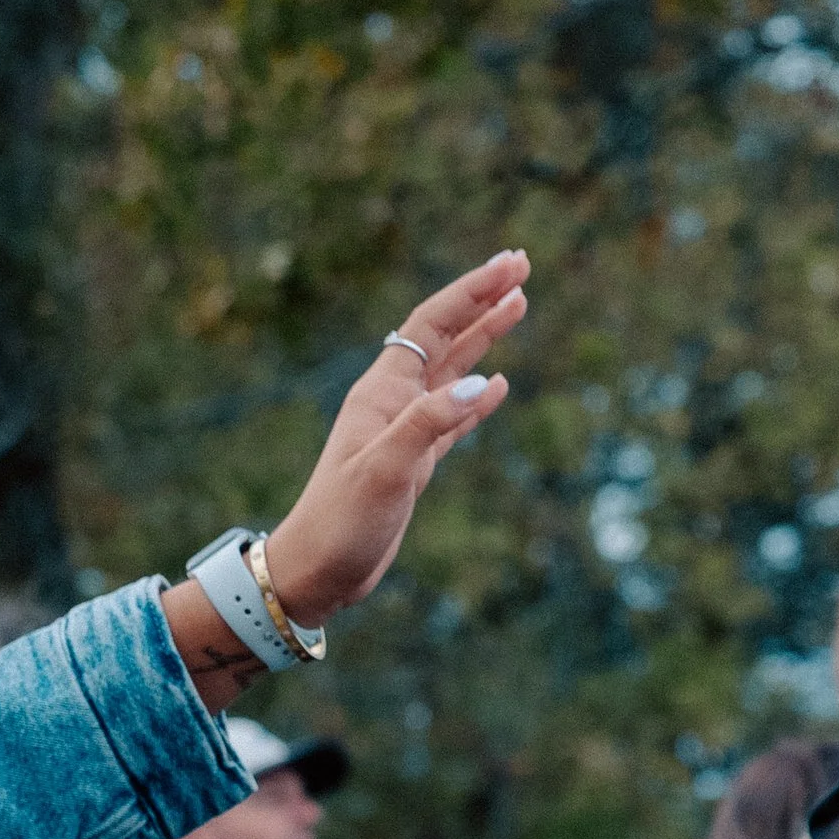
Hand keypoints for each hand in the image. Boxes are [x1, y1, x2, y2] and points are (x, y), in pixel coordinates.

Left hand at [165, 252, 525, 689]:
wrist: (315, 572)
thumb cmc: (340, 523)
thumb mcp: (385, 473)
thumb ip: (428, 426)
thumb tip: (482, 382)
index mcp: (381, 393)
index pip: (432, 325)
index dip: (471, 292)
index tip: (510, 266)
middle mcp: (392, 403)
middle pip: (445, 337)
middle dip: (482, 300)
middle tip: (523, 266)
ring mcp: (404, 431)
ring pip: (452, 371)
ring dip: (484, 337)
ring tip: (519, 303)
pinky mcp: (413, 461)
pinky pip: (452, 415)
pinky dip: (478, 396)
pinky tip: (498, 384)